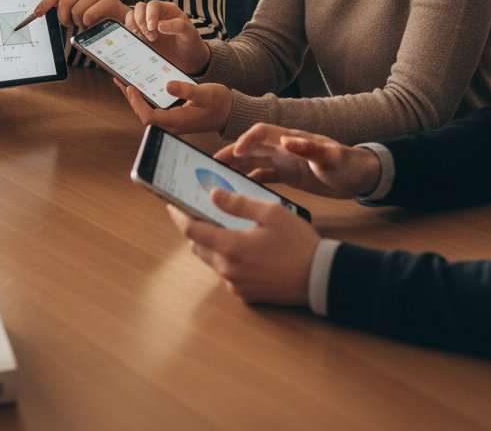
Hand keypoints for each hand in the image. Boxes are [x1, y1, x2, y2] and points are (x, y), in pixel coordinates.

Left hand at [34, 0, 124, 29]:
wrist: (118, 16)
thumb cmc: (94, 11)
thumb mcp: (77, 3)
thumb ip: (62, 2)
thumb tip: (40, 9)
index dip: (45, 3)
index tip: (37, 14)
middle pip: (64, 2)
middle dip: (64, 17)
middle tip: (69, 23)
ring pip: (76, 11)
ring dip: (79, 22)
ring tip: (85, 21)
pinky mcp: (109, 0)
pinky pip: (88, 16)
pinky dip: (89, 24)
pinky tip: (95, 22)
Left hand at [115, 77, 232, 134]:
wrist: (231, 113)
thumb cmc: (220, 103)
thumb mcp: (204, 93)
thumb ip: (186, 90)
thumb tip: (167, 85)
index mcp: (177, 121)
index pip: (149, 116)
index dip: (137, 103)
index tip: (130, 87)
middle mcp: (173, 125)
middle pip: (145, 115)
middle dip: (131, 99)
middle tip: (119, 80)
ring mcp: (174, 122)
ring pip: (149, 113)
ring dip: (137, 99)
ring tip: (125, 82)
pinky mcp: (176, 118)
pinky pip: (156, 110)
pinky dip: (147, 99)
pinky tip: (144, 88)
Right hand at [125, 0, 209, 74]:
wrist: (188, 60)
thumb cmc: (190, 43)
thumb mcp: (190, 34)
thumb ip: (178, 26)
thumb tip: (160, 25)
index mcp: (168, 10)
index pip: (153, 5)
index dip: (149, 14)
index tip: (152, 28)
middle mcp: (156, 15)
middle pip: (139, 8)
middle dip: (141, 22)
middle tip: (152, 38)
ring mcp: (146, 26)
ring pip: (131, 17)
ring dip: (134, 28)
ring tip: (144, 40)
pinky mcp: (141, 37)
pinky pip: (129, 31)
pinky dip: (129, 35)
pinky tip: (139, 43)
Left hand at [166, 191, 319, 304]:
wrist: (319, 278)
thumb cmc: (297, 243)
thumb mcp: (270, 213)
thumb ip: (238, 204)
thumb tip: (213, 196)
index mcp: (230, 247)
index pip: (191, 230)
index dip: (178, 215)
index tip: (171, 203)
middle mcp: (227, 269)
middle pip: (198, 246)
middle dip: (194, 228)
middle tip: (196, 210)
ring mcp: (235, 285)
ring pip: (211, 260)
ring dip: (209, 243)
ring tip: (218, 224)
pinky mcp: (245, 294)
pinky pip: (225, 273)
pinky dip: (224, 257)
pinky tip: (238, 244)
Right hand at [214, 123, 380, 198]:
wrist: (360, 176)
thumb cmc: (348, 164)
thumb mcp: (331, 158)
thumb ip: (311, 149)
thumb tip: (286, 140)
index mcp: (292, 139)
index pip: (262, 132)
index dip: (246, 139)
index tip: (234, 153)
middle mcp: (284, 147)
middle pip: (251, 146)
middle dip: (231, 154)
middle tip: (211, 166)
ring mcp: (285, 160)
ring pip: (254, 160)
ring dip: (237, 167)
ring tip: (218, 177)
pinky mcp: (289, 174)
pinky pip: (264, 174)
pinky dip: (250, 179)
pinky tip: (240, 189)